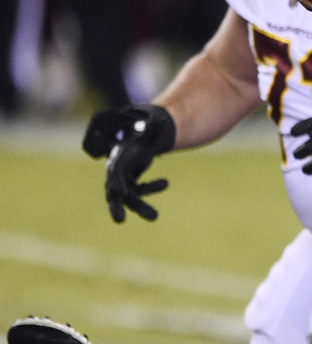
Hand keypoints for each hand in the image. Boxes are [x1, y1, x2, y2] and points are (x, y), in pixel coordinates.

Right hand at [82, 105, 175, 223]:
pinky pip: (141, 191)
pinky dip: (152, 187)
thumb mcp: (147, 129)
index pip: (114, 172)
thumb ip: (150, 128)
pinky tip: (165, 182)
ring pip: (129, 199)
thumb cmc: (140, 133)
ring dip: (140, 207)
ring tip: (154, 217)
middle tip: (119, 220)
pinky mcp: (130, 186)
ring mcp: (122, 180)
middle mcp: (116, 172)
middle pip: (114, 192)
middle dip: (116, 207)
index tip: (121, 193)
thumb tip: (157, 123)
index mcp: (117, 158)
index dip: (117, 182)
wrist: (139, 137)